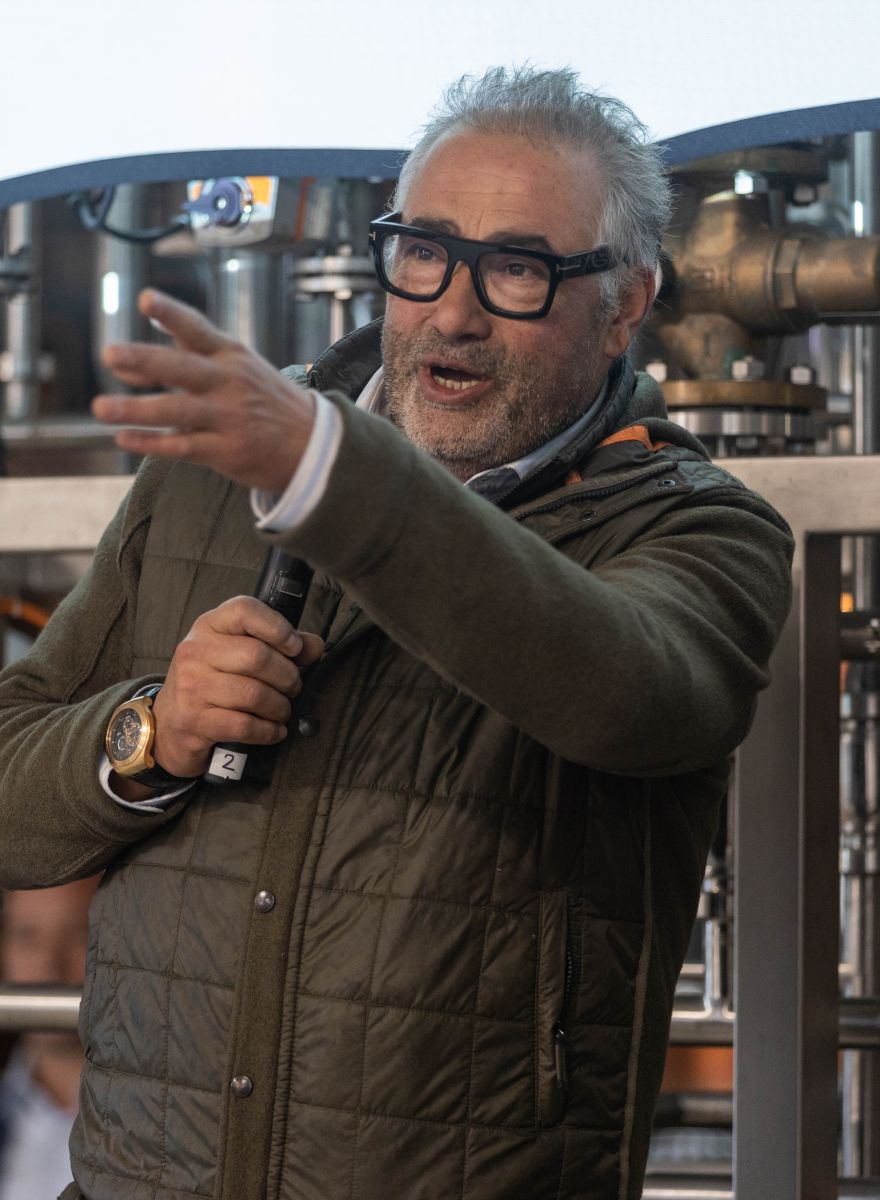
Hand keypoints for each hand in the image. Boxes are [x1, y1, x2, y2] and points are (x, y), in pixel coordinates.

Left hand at [92, 289, 315, 493]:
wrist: (311, 443)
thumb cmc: (264, 400)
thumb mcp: (235, 366)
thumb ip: (183, 357)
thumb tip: (129, 364)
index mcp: (230, 356)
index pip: (197, 330)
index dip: (171, 314)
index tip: (145, 299)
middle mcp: (228, 383)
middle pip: (182, 369)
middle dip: (145, 361)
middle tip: (110, 354)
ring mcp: (229, 418)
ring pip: (176, 411)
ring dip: (136, 409)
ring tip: (101, 407)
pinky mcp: (227, 452)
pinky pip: (184, 447)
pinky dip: (153, 444)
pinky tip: (125, 439)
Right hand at [149, 596, 323, 778]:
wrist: (167, 726)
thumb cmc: (212, 683)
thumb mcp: (236, 655)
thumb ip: (279, 645)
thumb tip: (314, 645)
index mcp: (209, 626)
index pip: (245, 610)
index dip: (277, 627)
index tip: (295, 647)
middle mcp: (195, 652)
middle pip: (257, 656)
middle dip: (287, 676)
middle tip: (294, 687)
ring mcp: (191, 687)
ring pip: (254, 694)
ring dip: (280, 706)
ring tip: (283, 710)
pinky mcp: (194, 721)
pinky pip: (244, 726)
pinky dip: (268, 731)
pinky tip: (275, 731)